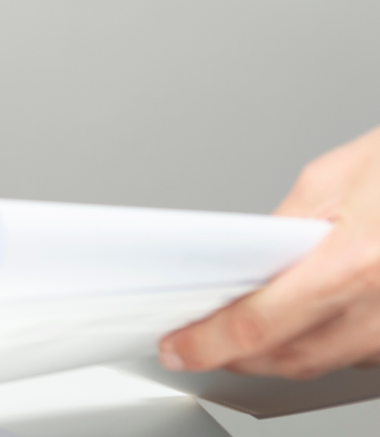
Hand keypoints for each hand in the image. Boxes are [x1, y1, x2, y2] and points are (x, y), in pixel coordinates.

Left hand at [160, 125, 379, 378]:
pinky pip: (361, 352)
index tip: (178, 346)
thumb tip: (247, 260)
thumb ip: (283, 227)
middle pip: (289, 356)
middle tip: (194, 344)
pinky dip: (323, 345)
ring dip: (276, 355)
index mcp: (356, 262)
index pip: (260, 323)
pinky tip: (297, 327)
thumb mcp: (330, 179)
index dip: (209, 342)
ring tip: (234, 335)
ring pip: (325, 362)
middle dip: (233, 356)